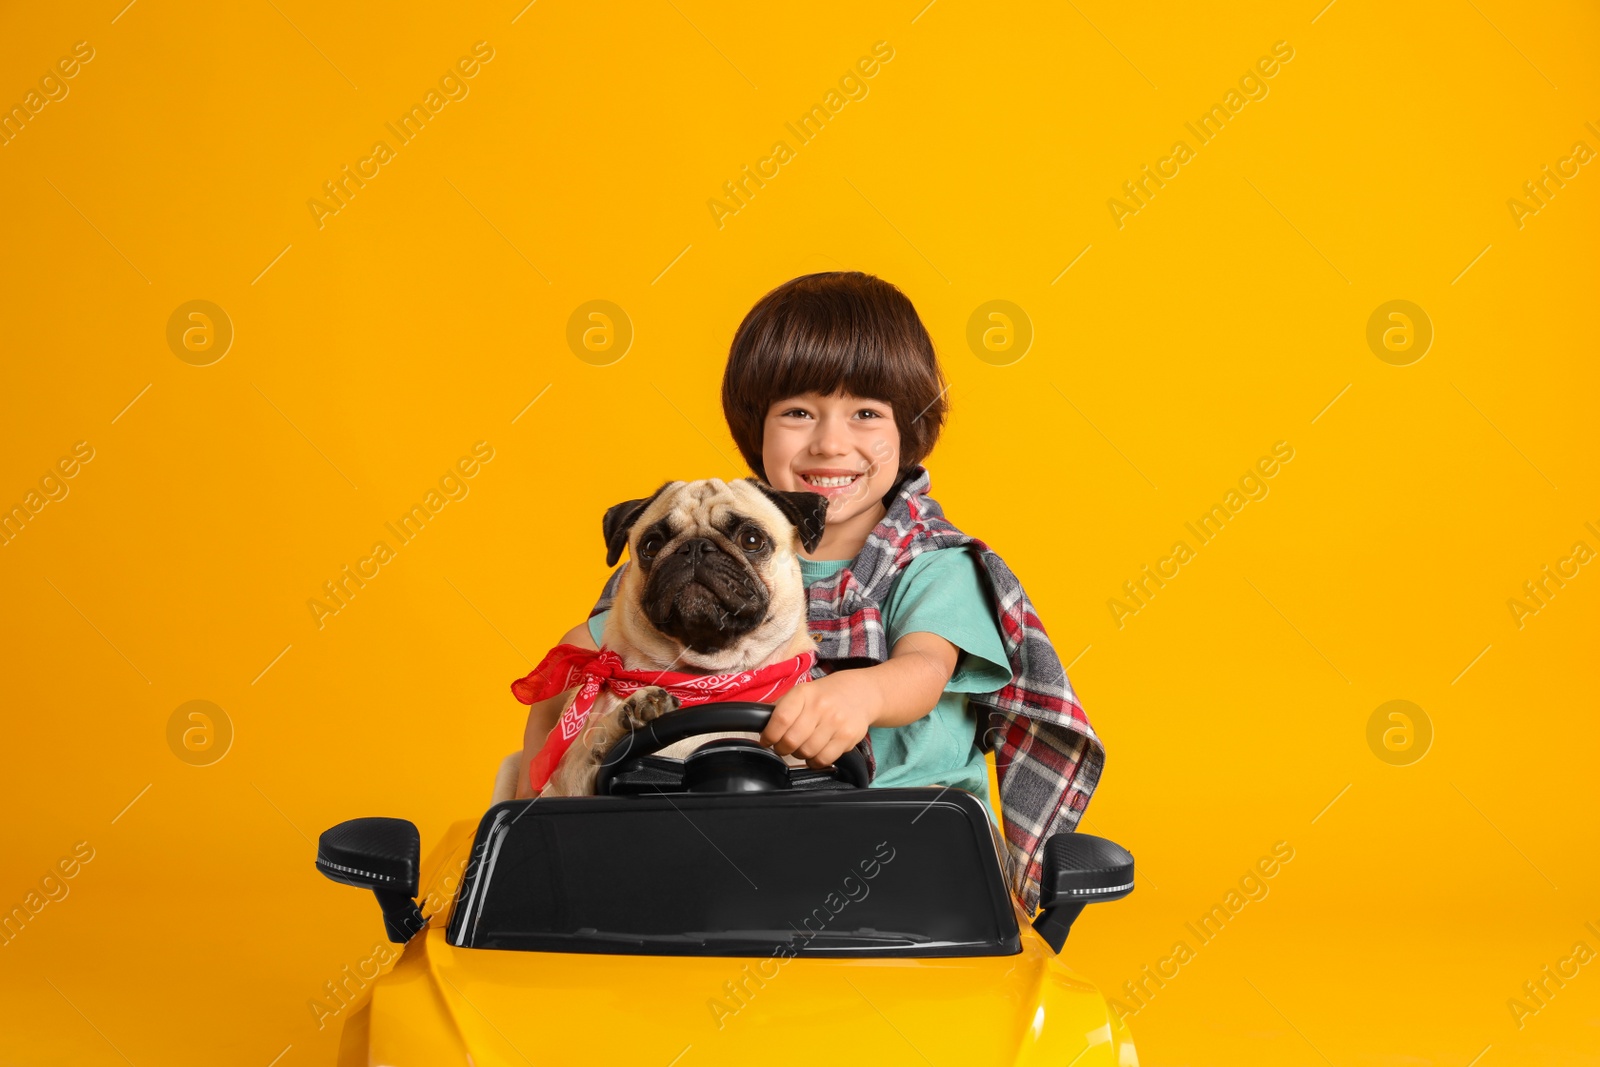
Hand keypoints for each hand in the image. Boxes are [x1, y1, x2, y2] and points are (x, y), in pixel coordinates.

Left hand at [761, 671, 882, 768]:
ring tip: (802, 747)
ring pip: (806, 752)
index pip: (780, 720)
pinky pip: (824, 759)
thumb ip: (783, 708)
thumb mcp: (803, 692)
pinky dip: (815, 762)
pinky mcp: (848, 737)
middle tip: (783, 747)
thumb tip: (762, 728)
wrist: (862, 693)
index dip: (769, 736)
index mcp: (803, 693)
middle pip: (791, 740)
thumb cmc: (827, 695)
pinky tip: (815, 754)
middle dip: (782, 748)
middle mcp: (820, 706)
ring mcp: (836, 722)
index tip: (767, 740)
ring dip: (799, 755)